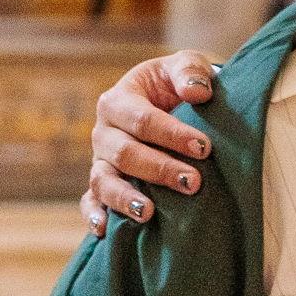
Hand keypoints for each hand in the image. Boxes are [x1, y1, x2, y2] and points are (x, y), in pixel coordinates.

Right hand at [83, 52, 220, 233]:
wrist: (167, 101)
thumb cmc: (176, 83)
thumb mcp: (185, 65)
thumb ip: (190, 72)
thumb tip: (198, 92)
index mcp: (118, 100)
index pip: (142, 120)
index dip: (172, 134)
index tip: (204, 148)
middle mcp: (103, 132)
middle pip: (125, 154)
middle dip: (160, 169)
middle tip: (194, 182)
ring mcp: (100, 160)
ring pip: (104, 181)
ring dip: (125, 198)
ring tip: (149, 213)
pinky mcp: (101, 183)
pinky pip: (90, 201)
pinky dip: (93, 215)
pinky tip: (104, 230)